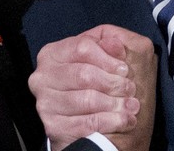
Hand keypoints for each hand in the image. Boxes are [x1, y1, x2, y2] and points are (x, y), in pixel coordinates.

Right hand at [29, 25, 155, 150]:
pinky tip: (124, 119)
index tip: (124, 69)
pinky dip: (111, 121)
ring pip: (86, 99)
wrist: (96, 130)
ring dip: (115, 103)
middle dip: (113, 83)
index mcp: (53, 53)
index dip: (108, 58)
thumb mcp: (110, 59)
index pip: (82, 46)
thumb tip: (114, 43)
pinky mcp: (53, 127)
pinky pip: (86, 123)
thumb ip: (112, 43)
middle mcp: (43, 76)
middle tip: (130, 89)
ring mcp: (45, 102)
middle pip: (84, 74)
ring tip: (131, 105)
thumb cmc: (103, 89)